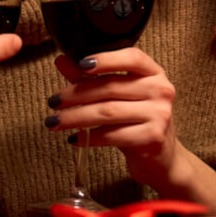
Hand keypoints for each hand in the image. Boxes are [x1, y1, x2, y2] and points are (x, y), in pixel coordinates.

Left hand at [46, 50, 215, 213]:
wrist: (162, 159)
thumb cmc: (136, 122)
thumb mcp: (117, 97)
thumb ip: (90, 77)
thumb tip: (62, 60)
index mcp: (154, 74)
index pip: (132, 57)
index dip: (105, 59)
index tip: (80, 64)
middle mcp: (161, 90)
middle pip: (110, 87)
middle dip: (75, 94)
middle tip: (53, 102)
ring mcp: (160, 114)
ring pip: (107, 112)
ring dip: (75, 117)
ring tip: (54, 122)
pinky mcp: (152, 138)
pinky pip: (112, 135)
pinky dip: (88, 138)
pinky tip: (74, 139)